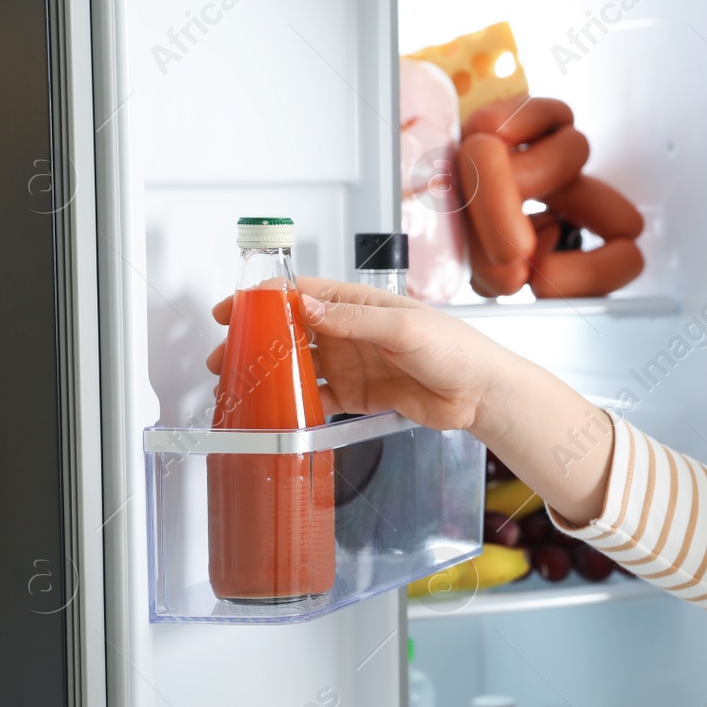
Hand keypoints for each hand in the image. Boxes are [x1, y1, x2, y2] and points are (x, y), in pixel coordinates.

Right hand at [205, 277, 512, 433]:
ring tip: (240, 387)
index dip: (263, 300)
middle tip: (225, 356)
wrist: (481, 393)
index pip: (300, 295)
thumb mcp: (403, 328)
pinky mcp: (358, 395)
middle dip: (255, 342)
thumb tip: (307, 309)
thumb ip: (353, 321)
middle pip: (290, 333)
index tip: (233, 310)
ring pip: (298, 367)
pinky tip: (274, 411)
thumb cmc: (456, 349)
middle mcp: (350, 332)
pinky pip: (317, 398)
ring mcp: (351, 364)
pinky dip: (294, 404)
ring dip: (269, 375)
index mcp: (359, 304)